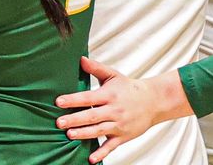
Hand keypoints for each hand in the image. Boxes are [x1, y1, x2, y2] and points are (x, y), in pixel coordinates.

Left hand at [56, 59, 191, 162]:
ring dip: (84, 134)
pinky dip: (101, 153)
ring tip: (69, 135)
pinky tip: (90, 159)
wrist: (153, 102)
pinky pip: (111, 146)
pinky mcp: (123, 137)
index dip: (73, 99)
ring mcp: (119, 125)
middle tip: (59, 122)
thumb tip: (80, 58)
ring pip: (99, 131)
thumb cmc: (128, 88)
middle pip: (92, 116)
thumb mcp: (113, 75)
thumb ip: (96, 68)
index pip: (88, 97)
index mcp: (109, 95)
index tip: (58, 102)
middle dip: (75, 119)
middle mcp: (114, 110)